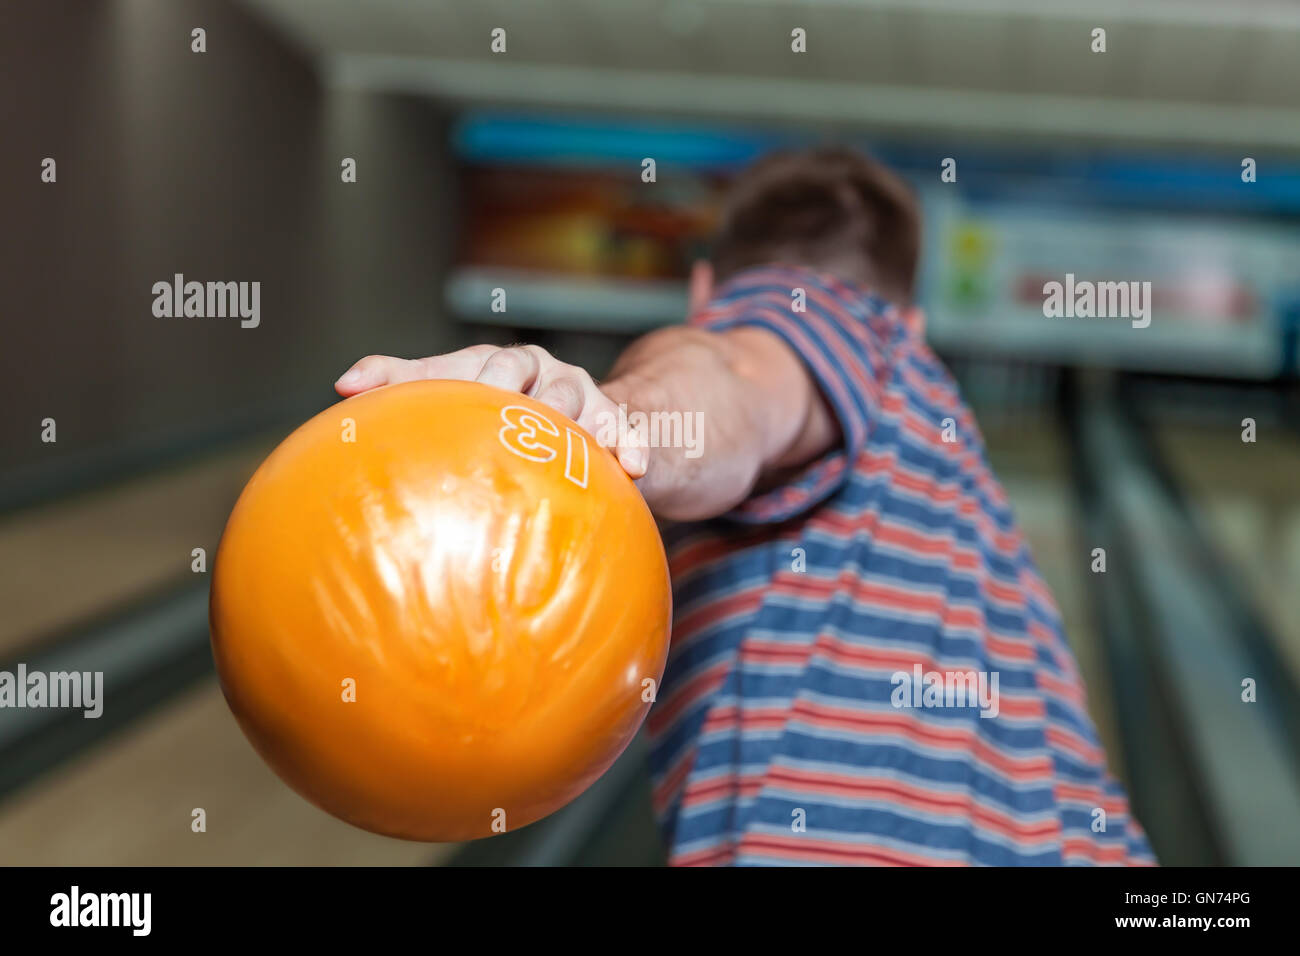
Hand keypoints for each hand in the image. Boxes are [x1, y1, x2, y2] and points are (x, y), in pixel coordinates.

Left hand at [335, 345, 648, 477]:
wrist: (571, 418)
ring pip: (587, 407)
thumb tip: (341, 385)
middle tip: (514, 421)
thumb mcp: (452, 389)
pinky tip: (633, 469)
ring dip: (582, 426)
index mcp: (504, 364)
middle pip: (540, 382)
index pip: (484, 367)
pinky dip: (633, 449)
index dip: (471, 383)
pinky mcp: (619, 425)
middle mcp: (548, 374)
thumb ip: (402, 384)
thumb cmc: (495, 406)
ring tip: (575, 449)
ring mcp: (587, 398)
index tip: (463, 400)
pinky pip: (629, 435)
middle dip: (530, 399)